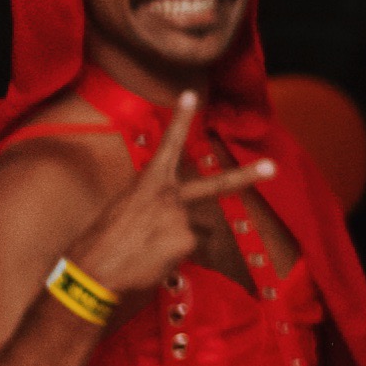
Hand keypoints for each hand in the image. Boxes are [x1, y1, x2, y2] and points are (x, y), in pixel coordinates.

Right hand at [65, 92, 277, 301]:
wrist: (93, 270)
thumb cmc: (101, 242)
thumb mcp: (123, 209)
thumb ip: (151, 203)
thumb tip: (166, 216)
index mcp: (148, 183)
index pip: (167, 145)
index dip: (180, 119)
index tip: (190, 94)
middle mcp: (169, 196)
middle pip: (215, 186)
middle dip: (246, 177)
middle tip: (272, 167)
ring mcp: (181, 219)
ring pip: (189, 232)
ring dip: (172, 243)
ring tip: (144, 252)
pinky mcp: (187, 242)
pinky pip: (186, 251)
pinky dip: (170, 258)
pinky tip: (150, 262)